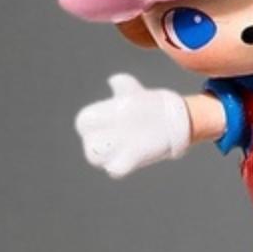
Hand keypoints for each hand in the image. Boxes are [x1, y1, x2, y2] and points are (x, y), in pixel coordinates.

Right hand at [75, 74, 192, 177]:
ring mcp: (114, 151)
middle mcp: (102, 137)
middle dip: (99, 141)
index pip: (83, 122)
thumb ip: (124, 85)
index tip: (112, 116)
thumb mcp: (135, 93)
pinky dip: (120, 167)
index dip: (93, 122)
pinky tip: (132, 156)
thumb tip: (115, 80)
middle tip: (119, 133)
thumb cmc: (146, 104)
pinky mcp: (128, 161)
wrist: (169, 120)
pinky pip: (115, 170)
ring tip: (125, 144)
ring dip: (106, 155)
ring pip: (96, 159)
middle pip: (89, 145)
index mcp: (98, 119)